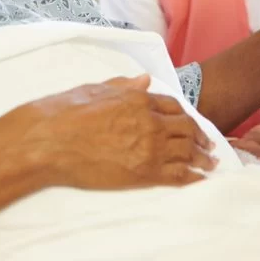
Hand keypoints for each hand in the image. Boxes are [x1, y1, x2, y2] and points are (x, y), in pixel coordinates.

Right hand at [3, 74, 217, 190]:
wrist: (47, 141)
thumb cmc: (64, 112)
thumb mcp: (95, 89)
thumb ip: (124, 85)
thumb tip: (144, 80)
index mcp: (137, 99)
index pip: (173, 106)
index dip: (186, 116)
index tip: (192, 124)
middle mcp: (149, 122)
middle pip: (186, 129)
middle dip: (201, 137)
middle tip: (209, 145)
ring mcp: (148, 148)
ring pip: (187, 152)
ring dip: (202, 158)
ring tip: (211, 164)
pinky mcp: (142, 173)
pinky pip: (177, 175)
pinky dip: (193, 177)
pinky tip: (200, 180)